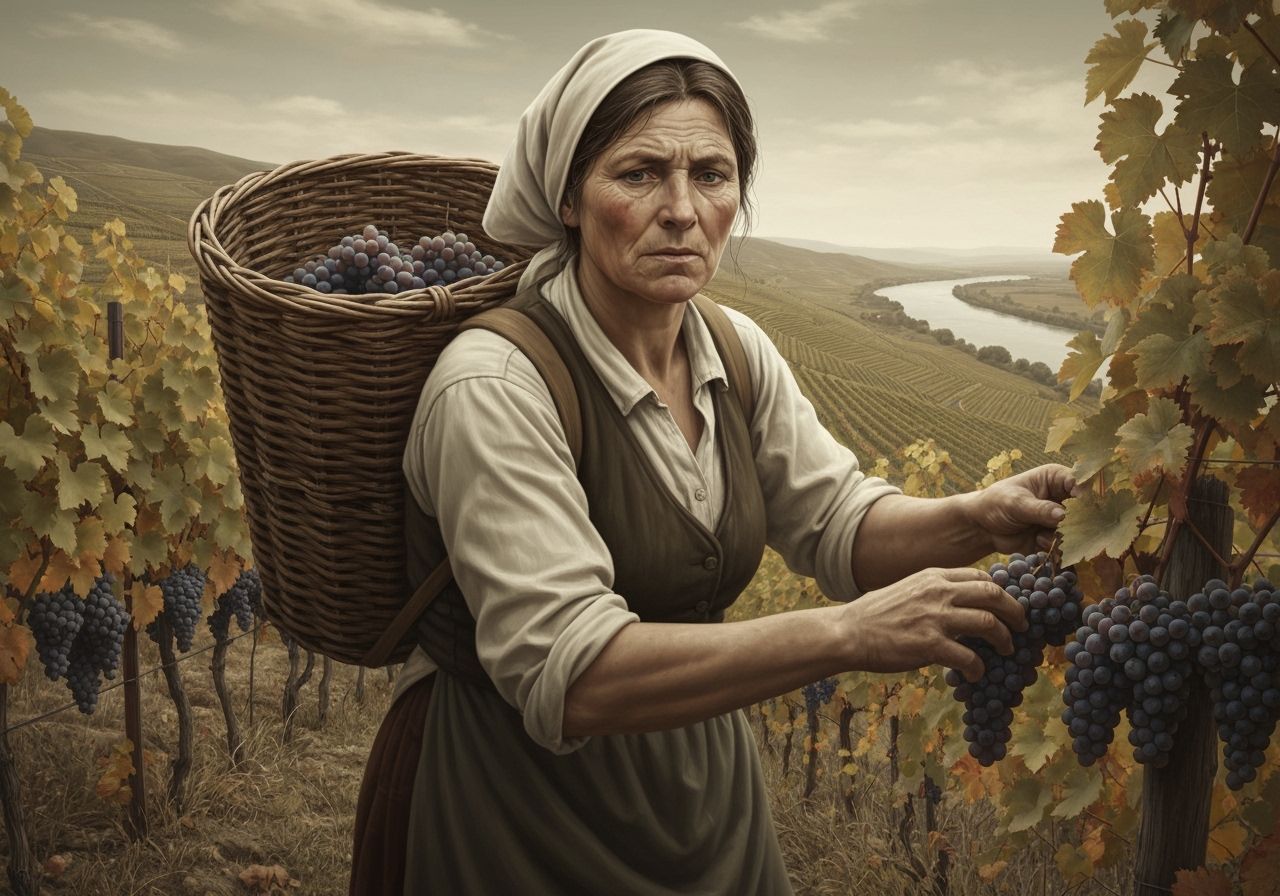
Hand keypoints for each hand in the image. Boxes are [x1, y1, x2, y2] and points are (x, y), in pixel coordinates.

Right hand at [843, 567, 1027, 681]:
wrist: (849, 632)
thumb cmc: (876, 615)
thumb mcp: (908, 589)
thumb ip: (934, 592)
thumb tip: (961, 602)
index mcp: (933, 576)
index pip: (981, 576)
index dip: (1001, 591)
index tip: (1007, 606)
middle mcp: (938, 592)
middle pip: (993, 595)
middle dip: (1015, 611)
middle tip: (1021, 625)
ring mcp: (935, 618)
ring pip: (988, 623)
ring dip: (1004, 640)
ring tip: (1007, 650)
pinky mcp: (930, 645)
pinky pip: (969, 657)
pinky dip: (979, 669)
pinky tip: (976, 674)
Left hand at [966, 463, 1077, 555]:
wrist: (982, 527)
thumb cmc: (996, 503)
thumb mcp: (1015, 503)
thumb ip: (1039, 509)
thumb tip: (1062, 515)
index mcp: (1055, 478)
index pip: (1079, 481)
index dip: (1085, 493)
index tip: (1081, 506)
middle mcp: (1063, 497)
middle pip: (1085, 507)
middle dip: (1079, 520)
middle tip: (1063, 527)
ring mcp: (1062, 518)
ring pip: (1079, 529)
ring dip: (1065, 535)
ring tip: (1041, 534)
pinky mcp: (1056, 537)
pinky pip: (1066, 545)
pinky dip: (1055, 546)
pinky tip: (1037, 542)